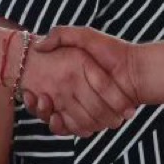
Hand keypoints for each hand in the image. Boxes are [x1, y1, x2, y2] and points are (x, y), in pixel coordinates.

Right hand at [20, 28, 137, 134]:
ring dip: (43, 113)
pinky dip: (60, 126)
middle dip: (36, 105)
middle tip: (32, 95)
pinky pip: (70, 128)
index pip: (41, 90)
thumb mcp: (84, 35)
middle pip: (44, 107)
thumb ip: (62, 35)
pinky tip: (56, 117)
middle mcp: (71, 95)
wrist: (136, 71)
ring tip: (43, 102)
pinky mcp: (89, 121)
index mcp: (68, 78)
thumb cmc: (111, 50)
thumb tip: (38, 46)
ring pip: (54, 119)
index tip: (27, 89)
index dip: (32, 93)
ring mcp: (79, 109)